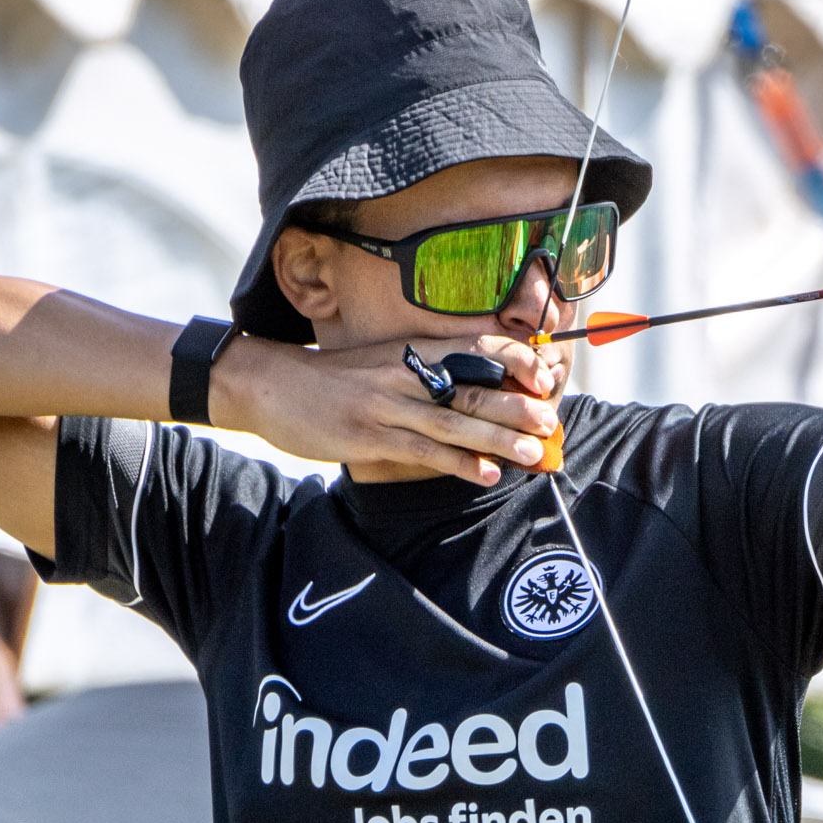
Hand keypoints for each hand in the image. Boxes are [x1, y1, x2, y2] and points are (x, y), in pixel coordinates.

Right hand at [220, 331, 564, 482]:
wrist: (270, 384)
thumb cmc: (334, 380)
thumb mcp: (382, 363)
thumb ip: (424, 374)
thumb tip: (473, 395)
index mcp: (412, 352)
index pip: (475, 349)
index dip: (513, 361)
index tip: (545, 376)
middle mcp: (405, 374)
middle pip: (473, 388)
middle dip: (517, 405)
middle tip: (551, 420)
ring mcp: (388, 405)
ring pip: (454, 421)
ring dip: (498, 438)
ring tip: (534, 452)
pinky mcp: (370, 436)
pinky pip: (423, 451)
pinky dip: (458, 463)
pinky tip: (485, 473)